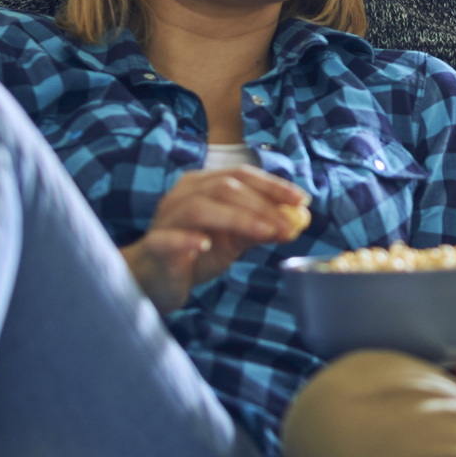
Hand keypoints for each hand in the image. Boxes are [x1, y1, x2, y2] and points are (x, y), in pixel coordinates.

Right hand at [122, 166, 310, 315]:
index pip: (240, 175)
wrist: (154, 281)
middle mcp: (183, 195)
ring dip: (237, 218)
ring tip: (265, 233)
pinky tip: (206, 245)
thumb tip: (296, 221)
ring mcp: (166, 219)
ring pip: (200, 208)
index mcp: (202, 185)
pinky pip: (168, 238)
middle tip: (288, 224)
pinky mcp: (155, 246)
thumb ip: (260, 228)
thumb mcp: (233, 240)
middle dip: (262, 205)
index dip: (272, 185)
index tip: (301, 200)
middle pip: (224, 187)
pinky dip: (187, 239)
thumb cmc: (195, 254)